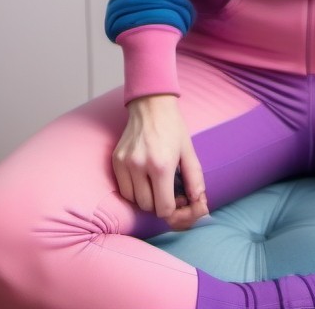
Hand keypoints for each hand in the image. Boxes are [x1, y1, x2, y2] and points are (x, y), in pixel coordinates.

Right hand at [112, 94, 207, 229]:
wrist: (151, 105)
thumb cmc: (173, 128)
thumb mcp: (188, 151)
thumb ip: (194, 178)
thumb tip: (198, 201)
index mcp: (161, 165)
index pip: (163, 208)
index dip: (172, 208)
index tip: (176, 199)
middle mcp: (140, 166)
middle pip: (147, 206)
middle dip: (159, 203)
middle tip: (167, 191)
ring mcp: (125, 164)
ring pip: (133, 200)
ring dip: (145, 198)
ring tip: (154, 183)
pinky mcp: (116, 161)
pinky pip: (123, 189)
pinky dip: (133, 190)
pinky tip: (143, 178)